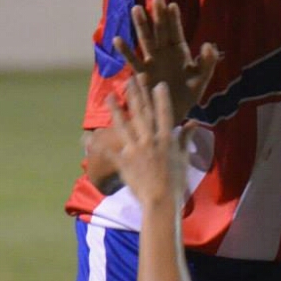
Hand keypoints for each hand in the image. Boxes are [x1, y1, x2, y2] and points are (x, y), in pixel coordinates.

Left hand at [102, 73, 188, 217]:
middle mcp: (149, 141)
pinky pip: (108, 152)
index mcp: (166, 139)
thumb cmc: (176, 182)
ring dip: (115, 110)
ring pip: (123, 126)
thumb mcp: (183, 158)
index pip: (164, 114)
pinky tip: (86, 138)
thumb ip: (185, 138)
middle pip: (142, 113)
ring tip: (109, 96)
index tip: (158, 84)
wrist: (161, 201)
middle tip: (130, 79)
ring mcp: (135, 150)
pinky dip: (97, 146)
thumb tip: (193, 123)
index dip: (161, 98)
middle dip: (136, 95)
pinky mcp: (124, 162)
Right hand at [112, 0, 220, 122]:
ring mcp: (152, 61)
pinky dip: (125, 51)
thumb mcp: (202, 79)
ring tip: (136, 9)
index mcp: (180, 52)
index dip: (174, 20)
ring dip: (141, 25)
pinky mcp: (142, 73)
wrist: (175, 112)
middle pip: (160, 31)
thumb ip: (207, 62)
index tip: (173, 5)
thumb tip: (209, 45)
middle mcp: (164, 53)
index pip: (176, 32)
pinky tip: (117, 40)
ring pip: (146, 40)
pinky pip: (133, 60)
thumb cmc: (189, 94)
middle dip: (158, 16)